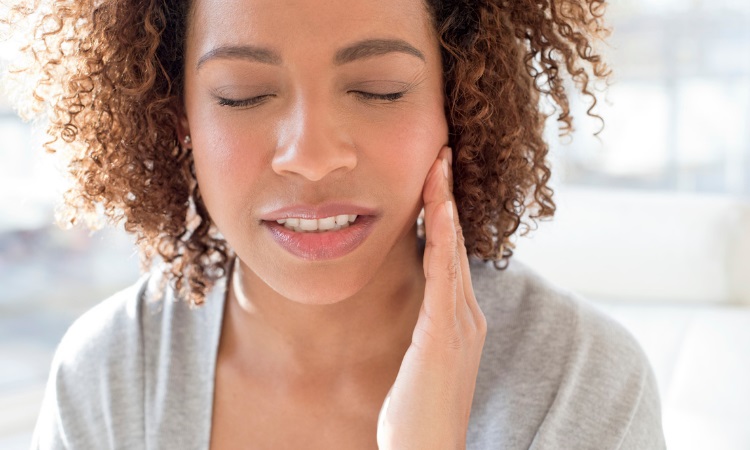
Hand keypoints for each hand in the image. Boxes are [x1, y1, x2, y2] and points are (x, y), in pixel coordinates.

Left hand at [377, 146, 486, 449]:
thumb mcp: (422, 362)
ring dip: (445, 205)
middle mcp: (467, 315)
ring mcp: (461, 324)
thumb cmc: (418, 414)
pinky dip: (443, 238)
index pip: (451, 256)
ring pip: (453, 251)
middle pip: (456, 243)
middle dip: (447, 197)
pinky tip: (438, 210)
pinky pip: (444, 275)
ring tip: (439, 165)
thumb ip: (426, 330)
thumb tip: (419, 309)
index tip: (434, 179)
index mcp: (460, 320)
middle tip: (441, 155)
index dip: (444, 215)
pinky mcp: (445, 334)